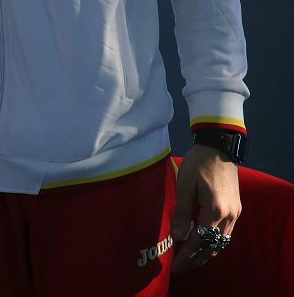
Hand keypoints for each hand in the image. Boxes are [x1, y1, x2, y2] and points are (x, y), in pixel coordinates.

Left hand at [171, 144, 240, 272]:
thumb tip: (177, 236)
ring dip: (206, 252)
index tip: (174, 264)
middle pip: (213, 247)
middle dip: (196, 259)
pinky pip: (226, 233)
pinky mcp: (236, 208)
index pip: (199, 241)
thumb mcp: (185, 184)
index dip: (186, 255)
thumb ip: (181, 211)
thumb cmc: (199, 162)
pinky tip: (203, 241)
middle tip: (180, 266)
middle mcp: (229, 216)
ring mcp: (235, 213)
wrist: (219, 146)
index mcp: (215, 210)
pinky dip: (214, 241)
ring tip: (190, 257)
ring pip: (222, 242)